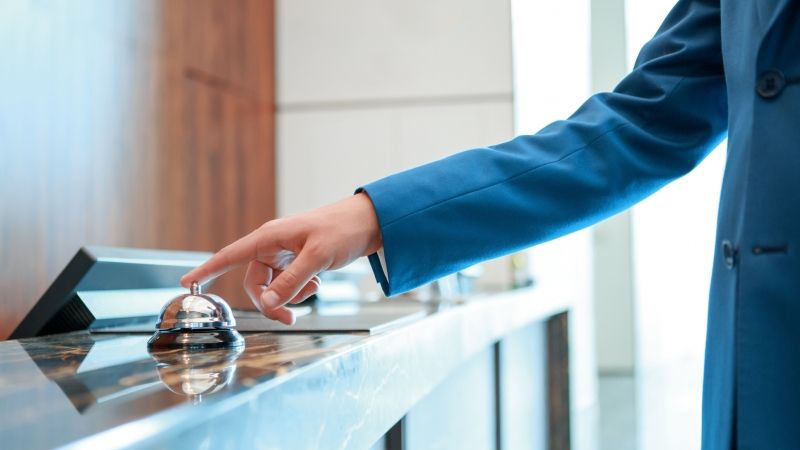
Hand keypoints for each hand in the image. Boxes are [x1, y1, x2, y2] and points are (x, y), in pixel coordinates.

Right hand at [180, 193, 382, 324]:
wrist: (369, 224)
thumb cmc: (342, 230)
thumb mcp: (316, 257)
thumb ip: (290, 282)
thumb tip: (267, 303)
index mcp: (270, 237)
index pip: (230, 255)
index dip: (207, 270)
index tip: (186, 283)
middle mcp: (273, 245)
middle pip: (255, 282)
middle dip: (271, 301)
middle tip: (290, 317)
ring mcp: (285, 253)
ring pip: (273, 286)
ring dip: (290, 295)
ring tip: (314, 288)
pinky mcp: (298, 260)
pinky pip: (288, 283)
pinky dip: (300, 289)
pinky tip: (317, 281)